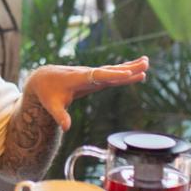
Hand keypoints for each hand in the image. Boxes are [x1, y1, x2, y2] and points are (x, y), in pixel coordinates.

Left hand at [23, 58, 150, 128]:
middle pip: (111, 70)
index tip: (126, 72)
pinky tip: (135, 70)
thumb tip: (66, 127)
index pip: (98, 75)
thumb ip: (59, 116)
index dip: (112, 74)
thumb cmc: (48, 92)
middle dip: (127, 68)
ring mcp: (93, 74)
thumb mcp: (51, 106)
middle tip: (145, 64)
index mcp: (79, 78)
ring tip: (147, 62)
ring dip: (130, 66)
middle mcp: (88, 73)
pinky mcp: (95, 77)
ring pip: (114, 70)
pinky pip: (112, 74)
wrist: (44, 78)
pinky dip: (124, 71)